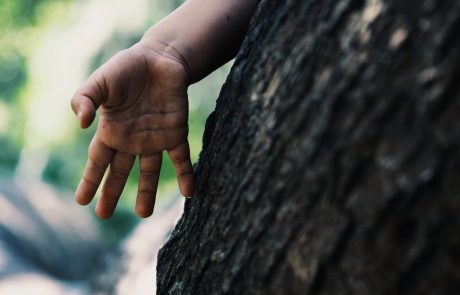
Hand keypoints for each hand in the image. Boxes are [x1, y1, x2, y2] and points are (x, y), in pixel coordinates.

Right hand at [71, 42, 194, 218]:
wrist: (160, 58)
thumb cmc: (126, 68)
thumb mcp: (100, 82)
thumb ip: (85, 99)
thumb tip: (82, 124)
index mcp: (112, 130)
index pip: (98, 161)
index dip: (89, 180)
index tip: (81, 201)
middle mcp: (132, 139)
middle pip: (120, 171)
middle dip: (111, 192)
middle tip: (103, 215)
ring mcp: (154, 138)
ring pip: (150, 171)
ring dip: (147, 192)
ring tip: (145, 213)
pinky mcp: (176, 133)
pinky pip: (181, 158)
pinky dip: (186, 174)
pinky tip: (189, 192)